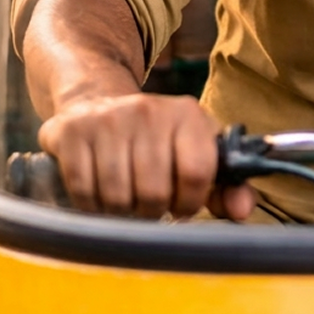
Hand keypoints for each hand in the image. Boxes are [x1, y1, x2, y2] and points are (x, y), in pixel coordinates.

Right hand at [37, 93, 256, 220]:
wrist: (97, 101)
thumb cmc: (156, 140)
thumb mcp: (196, 152)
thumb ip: (225, 186)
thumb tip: (242, 212)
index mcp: (188, 115)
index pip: (197, 173)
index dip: (189, 203)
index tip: (180, 207)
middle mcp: (148, 110)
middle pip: (154, 192)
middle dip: (152, 210)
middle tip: (147, 203)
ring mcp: (107, 118)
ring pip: (117, 197)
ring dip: (120, 211)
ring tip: (125, 197)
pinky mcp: (71, 131)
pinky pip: (83, 192)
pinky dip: (90, 205)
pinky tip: (99, 193)